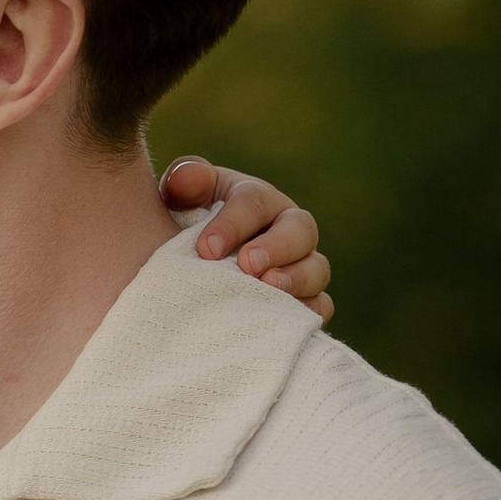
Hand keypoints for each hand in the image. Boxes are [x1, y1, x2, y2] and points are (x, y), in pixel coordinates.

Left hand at [159, 158, 333, 323]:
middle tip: (247, 265)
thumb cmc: (185, 228)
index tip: (206, 249)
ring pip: (317, 268)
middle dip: (276, 246)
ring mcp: (300, 264)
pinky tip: (280, 321)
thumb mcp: (180, 199)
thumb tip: (187, 178)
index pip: (254, 201)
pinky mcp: (304, 299)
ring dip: (296, 279)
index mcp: (257, 198)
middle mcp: (287, 228)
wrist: (192, 269)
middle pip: (300, 229)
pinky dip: (307, 313)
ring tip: (268, 288)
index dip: (234, 223)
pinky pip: (320, 306)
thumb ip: (184, 181)